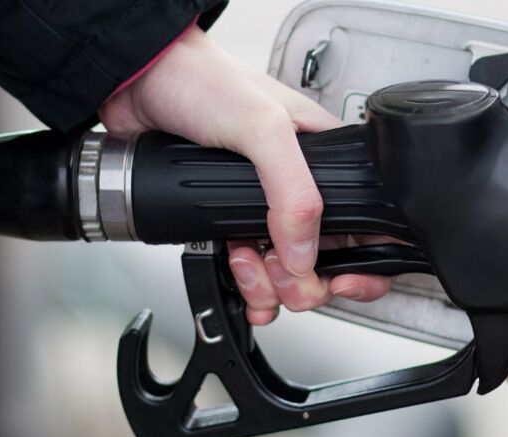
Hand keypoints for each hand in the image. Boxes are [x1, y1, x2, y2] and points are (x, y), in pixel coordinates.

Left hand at [98, 27, 392, 324]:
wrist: (141, 82)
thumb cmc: (204, 80)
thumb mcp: (262, 126)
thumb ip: (292, 190)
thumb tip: (304, 253)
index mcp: (324, 160)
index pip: (366, 223)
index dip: (361, 263)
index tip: (339, 279)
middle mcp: (297, 187)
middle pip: (326, 262)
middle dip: (304, 282)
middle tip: (280, 274)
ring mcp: (262, 208)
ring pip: (286, 274)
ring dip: (269, 286)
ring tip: (245, 263)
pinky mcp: (225, 220)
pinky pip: (249, 271)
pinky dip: (246, 285)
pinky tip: (234, 270)